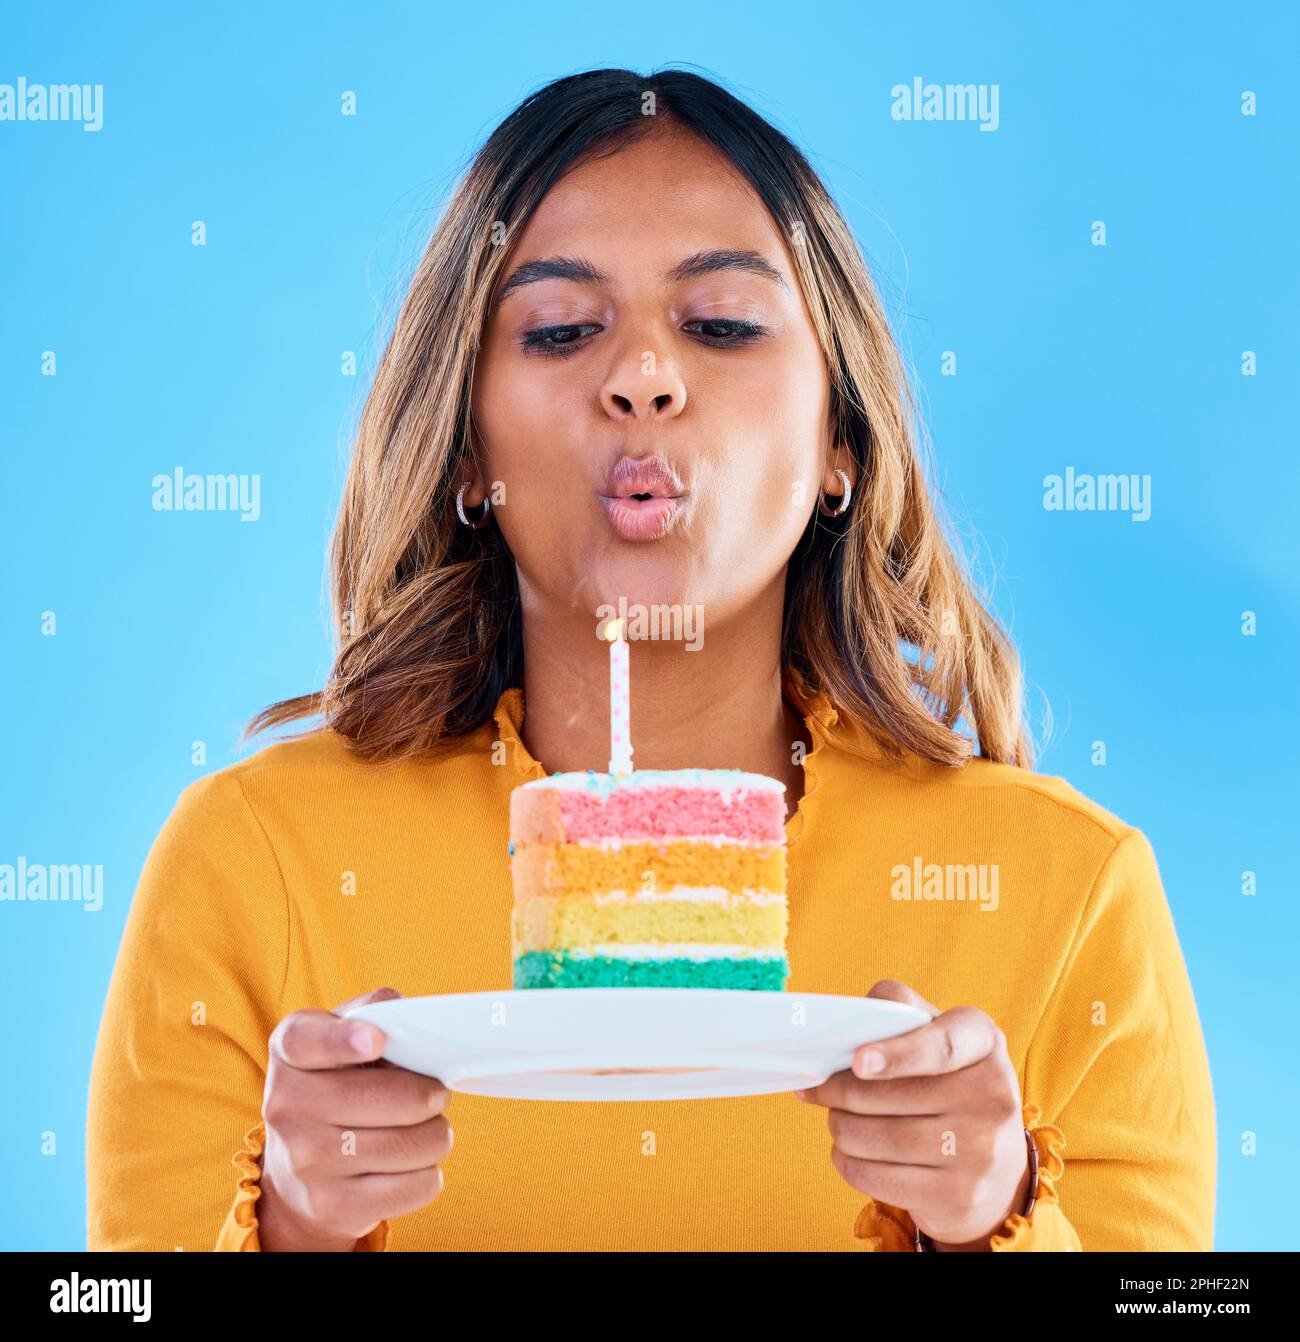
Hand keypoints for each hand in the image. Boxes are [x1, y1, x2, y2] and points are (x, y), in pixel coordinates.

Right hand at [257, 986, 452, 1250]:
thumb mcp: (341, 1036)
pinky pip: (415, 1185)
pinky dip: (428, 1172)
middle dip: (429, 1094)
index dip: (344, 1039)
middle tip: (436, 1094)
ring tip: (427, 1128)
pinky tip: (412, 1163)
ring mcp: (305, 1161)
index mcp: (289, 1051)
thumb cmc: (337, 1085)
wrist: (298, 1174)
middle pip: (385, 1098)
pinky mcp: (332, 1206)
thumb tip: (403, 1016)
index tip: (376, 1040)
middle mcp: (286, 1106)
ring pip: (409, 1143)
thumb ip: (373, 1013)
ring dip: (435, 1133)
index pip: (307, 1040)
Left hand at [797, 979, 1029, 1250]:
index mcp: (984, 1043)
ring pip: (872, 1137)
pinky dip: (847, 1160)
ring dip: (839, 1126)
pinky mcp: (956, 1197)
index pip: (942, 1046)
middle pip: (887, 1095)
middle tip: (818, 1087)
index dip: (896, 1054)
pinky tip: (852, 1151)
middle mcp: (991, 1098)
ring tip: (839, 1118)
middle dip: (837, 1090)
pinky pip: (873, 1176)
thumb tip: (850, 1017)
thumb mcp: (940, 1037)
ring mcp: (979, 1153)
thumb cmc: (949, 1085)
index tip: (857, 1061)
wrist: (997, 1171)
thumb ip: (901, 1013)